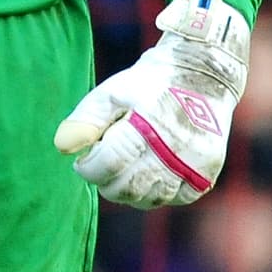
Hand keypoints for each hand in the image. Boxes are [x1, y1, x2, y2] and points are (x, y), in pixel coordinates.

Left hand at [54, 0, 249, 207]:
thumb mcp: (113, 90)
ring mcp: (195, 162)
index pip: (110, 163)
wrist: (203, 72)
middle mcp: (175, 146)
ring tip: (123, 171)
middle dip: (106, 183)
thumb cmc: (150, 81)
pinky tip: (149, 174)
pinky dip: (157, 193)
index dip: (89, 169)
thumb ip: (86, 119)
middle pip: (129, 187)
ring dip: (130, 191)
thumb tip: (63, 146)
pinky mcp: (208, 172)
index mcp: (148, 122)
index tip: (82, 163)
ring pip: (152, 197)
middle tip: (101, 168)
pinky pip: (176, 198)